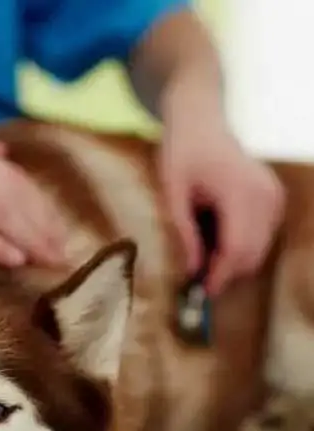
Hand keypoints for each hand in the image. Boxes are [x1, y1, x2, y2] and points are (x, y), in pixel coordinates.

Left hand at [159, 91, 284, 294]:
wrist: (200, 122)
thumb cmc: (180, 153)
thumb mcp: (171, 194)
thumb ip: (183, 231)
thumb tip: (191, 269)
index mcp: (238, 192)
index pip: (237, 248)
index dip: (220, 275)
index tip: (201, 292)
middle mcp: (265, 195)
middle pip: (252, 253)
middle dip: (226, 273)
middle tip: (197, 282)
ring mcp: (274, 196)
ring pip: (260, 248)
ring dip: (234, 261)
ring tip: (202, 255)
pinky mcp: (274, 197)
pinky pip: (263, 235)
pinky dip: (242, 245)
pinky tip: (216, 237)